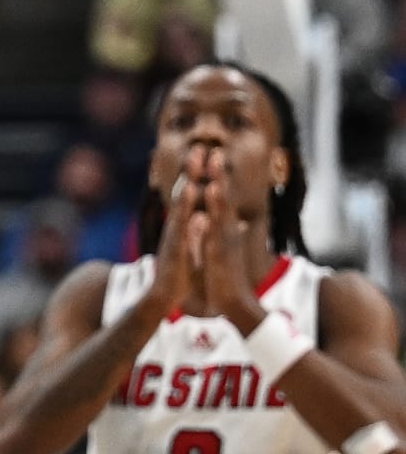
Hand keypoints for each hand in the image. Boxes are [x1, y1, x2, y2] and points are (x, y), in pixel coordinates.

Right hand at [146, 151, 202, 316]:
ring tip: (195, 158)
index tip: (205, 158)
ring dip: (188, 177)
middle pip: (183, 192)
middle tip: (199, 147)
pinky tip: (190, 187)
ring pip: (181, 200)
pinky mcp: (174, 243)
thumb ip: (200, 234)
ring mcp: (174, 232)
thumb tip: (210, 220)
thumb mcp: (193, 253)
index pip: (190, 198)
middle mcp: (176, 225)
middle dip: (191, 170)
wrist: (164, 299)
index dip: (197, 178)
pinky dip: (186, 202)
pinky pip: (181, 218)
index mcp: (183, 228)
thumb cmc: (179, 278)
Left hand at [199, 169, 260, 326]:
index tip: (212, 156)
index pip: (220, 199)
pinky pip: (216, 229)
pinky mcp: (220, 251)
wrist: (234, 303)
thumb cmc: (228, 277)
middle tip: (214, 150)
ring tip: (214, 164)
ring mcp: (225, 239)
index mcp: (224, 229)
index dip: (217, 179)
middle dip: (218, 174)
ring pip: (222, 208)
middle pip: (223, 197)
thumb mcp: (227, 252)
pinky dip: (215, 211)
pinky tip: (212, 196)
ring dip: (218, 185)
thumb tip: (242, 223)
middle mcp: (226, 230)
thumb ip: (232, 236)